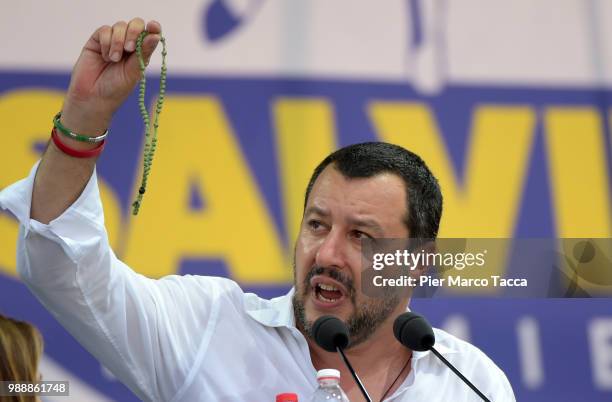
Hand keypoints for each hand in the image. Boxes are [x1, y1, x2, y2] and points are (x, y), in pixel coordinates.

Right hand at [61, 18, 161, 134]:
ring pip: (119, 26)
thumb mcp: (134, 71)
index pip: (150, 33)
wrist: (93, 97)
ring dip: (118, 42)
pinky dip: (106, 42)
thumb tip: (156, 35)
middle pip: (135, 24)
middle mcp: (128, 44)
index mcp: (141, 52)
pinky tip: (105, 57)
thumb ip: (143, 52)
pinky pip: (104, 30)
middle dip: (134, 32)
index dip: (153, 27)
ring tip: (114, 60)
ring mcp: (112, 41)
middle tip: (130, 48)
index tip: (153, 27)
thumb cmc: (116, 88)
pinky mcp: (97, 41)